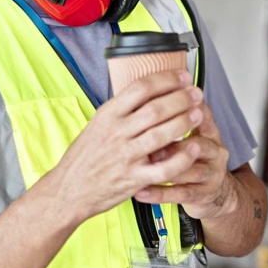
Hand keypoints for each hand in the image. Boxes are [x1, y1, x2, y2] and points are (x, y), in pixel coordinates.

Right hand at [49, 69, 203, 222]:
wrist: (68, 191)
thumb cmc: (84, 158)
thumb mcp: (97, 125)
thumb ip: (122, 111)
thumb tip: (149, 92)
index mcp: (108, 115)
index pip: (141, 88)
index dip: (166, 79)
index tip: (182, 76)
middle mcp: (117, 133)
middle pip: (156, 108)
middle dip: (181, 98)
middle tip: (196, 93)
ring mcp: (126, 156)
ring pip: (162, 134)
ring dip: (184, 121)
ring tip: (199, 113)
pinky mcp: (134, 179)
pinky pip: (164, 168)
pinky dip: (182, 157)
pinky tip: (194, 148)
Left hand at [133, 101, 236, 220]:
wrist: (216, 193)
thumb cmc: (195, 159)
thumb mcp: (194, 136)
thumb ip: (178, 117)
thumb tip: (151, 92)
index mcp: (211, 133)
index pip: (203, 115)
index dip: (185, 109)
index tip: (162, 104)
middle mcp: (216, 152)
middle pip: (199, 144)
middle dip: (175, 141)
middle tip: (150, 138)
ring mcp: (212, 175)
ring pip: (190, 170)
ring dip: (165, 166)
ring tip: (144, 163)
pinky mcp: (203, 195)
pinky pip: (180, 194)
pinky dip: (159, 193)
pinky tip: (141, 192)